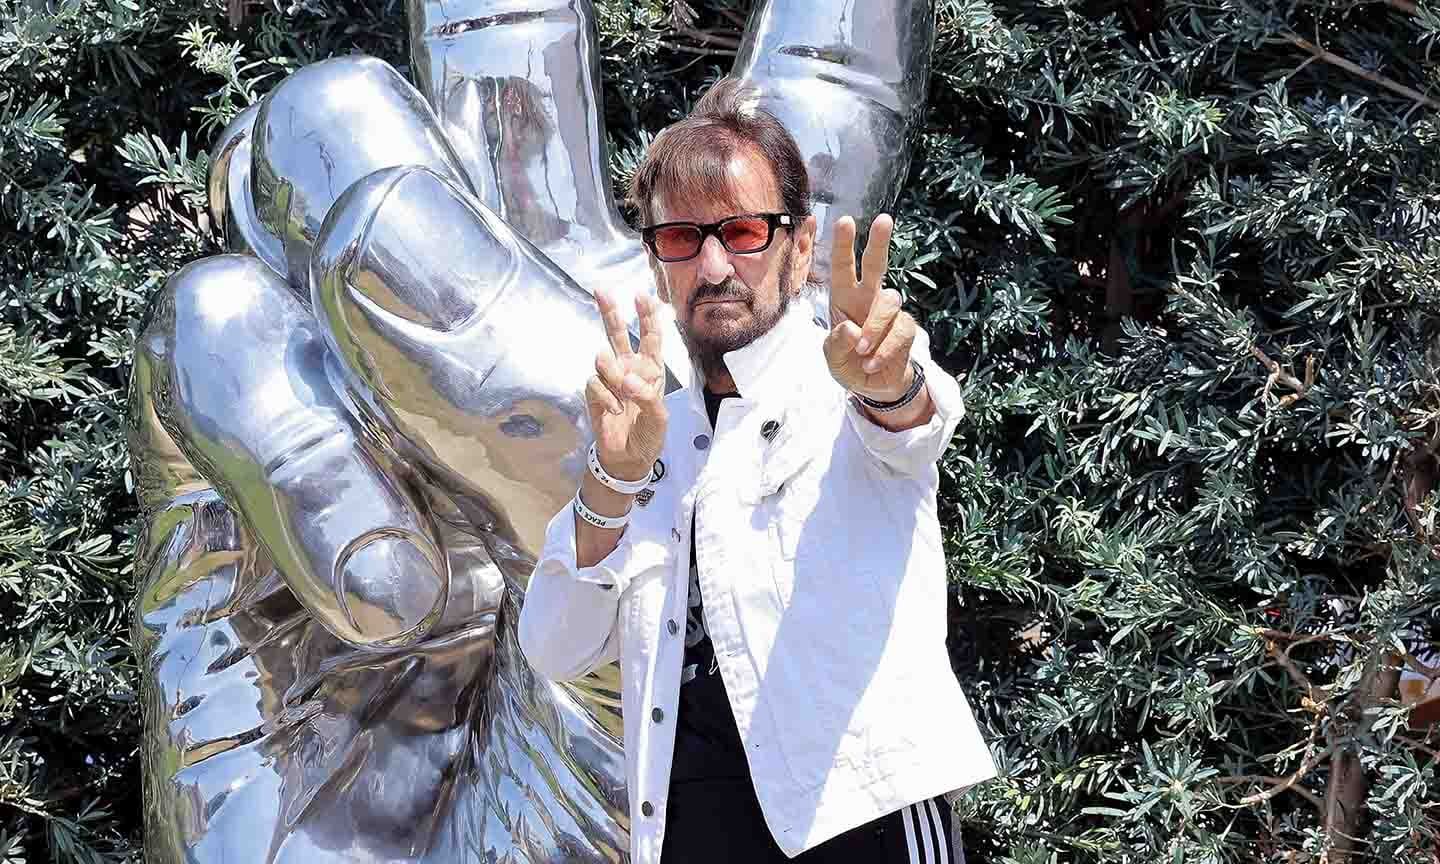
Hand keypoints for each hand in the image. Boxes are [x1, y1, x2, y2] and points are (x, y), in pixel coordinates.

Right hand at [586, 289, 668, 481]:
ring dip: (614, 376)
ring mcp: (609, 379)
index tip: (642, 297)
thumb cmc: (649, 435)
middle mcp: (629, 368)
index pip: (650, 338)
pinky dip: (606, 398)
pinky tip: (615, 411)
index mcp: (651, 369)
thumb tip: (627, 379)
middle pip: (618, 334)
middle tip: (601, 291)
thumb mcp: (659, 417)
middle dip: (610, 312)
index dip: (647, 317)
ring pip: (604, 360)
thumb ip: (647, 395)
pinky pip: (595, 384)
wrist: (628, 459)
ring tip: (624, 394)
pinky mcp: (594, 393)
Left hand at [823, 213, 917, 401]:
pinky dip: (884, 351)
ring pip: (888, 303)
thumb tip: (852, 329)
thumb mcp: (833, 359)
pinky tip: (873, 363)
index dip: (843, 245)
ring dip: (873, 329)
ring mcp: (888, 312)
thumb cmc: (848, 364)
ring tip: (862, 352)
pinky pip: (898, 333)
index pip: (842, 268)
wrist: (874, 386)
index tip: (845, 221)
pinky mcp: (905, 328)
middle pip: (876, 265)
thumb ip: (836, 344)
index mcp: (844, 298)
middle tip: (884, 219)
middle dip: (879, 242)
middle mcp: (868, 298)